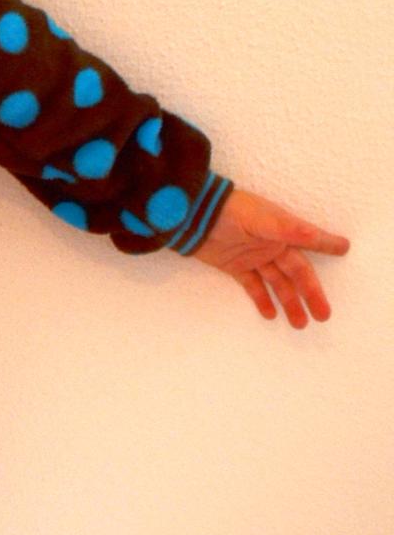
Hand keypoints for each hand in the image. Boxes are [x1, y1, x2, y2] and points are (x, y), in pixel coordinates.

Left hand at [189, 186, 350, 328]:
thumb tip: (318, 236)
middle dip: (311, 294)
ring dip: (289, 302)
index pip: (309, 241)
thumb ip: (289, 230)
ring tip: (301, 324)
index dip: (326, 244)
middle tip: (324, 315)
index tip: (345, 249)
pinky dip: (262, 300)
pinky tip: (271, 315)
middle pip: (296, 272)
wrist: (190, 215)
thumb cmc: (228, 210)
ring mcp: (253, 256)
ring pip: (277, 283)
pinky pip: (253, 285)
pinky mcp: (234, 265)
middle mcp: (271, 244)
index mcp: (281, 230)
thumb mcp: (261, 219)